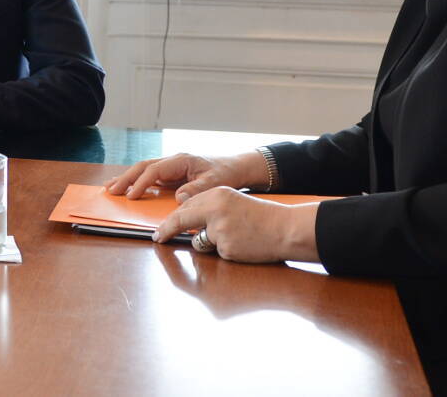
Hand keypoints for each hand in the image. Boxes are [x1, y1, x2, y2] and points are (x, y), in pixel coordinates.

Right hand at [102, 151, 264, 200]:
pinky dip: (137, 182)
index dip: (142, 183)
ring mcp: (171, 167)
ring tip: (110, 187)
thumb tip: (178, 198)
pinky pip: (150, 177)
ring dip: (127, 178)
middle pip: (143, 167)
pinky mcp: (172, 174)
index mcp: (181, 160)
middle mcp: (173, 161)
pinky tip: (127, 188)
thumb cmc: (225, 173)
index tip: (132, 195)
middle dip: (126, 178)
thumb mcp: (214, 182)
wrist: (235, 168)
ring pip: (144, 170)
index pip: (155, 170)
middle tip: (111, 190)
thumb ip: (196, 189)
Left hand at [151, 186, 320, 263]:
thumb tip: (187, 222)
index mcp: (217, 194)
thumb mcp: (234, 202)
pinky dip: (227, 252)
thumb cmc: (263, 218)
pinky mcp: (226, 247)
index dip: (172, 218)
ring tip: (236, 237)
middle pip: (181, 219)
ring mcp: (220, 229)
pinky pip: (217, 253)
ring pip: (200, 241)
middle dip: (168, 230)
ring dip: (210, 243)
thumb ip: (210, 208)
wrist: (287, 229)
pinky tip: (243, 246)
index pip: (186, 206)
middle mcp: (215, 209)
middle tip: (158, 238)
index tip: (161, 227)